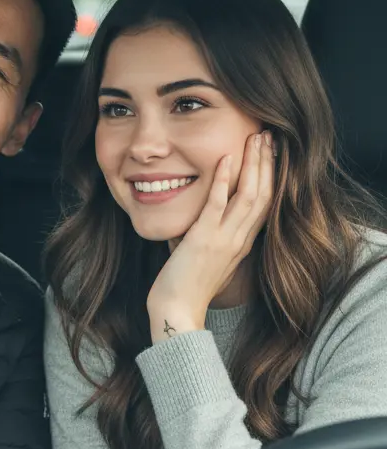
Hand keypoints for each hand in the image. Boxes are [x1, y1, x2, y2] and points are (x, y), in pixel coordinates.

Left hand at [146, 130, 274, 342]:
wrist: (176, 312)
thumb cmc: (184, 286)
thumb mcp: (204, 257)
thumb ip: (208, 236)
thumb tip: (198, 218)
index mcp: (241, 243)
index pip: (265, 204)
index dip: (271, 176)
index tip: (270, 152)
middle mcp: (239, 240)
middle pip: (264, 194)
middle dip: (267, 163)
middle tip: (268, 136)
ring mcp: (223, 239)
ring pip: (248, 196)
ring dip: (252, 164)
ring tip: (255, 138)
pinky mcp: (203, 240)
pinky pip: (217, 205)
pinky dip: (222, 180)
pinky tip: (225, 159)